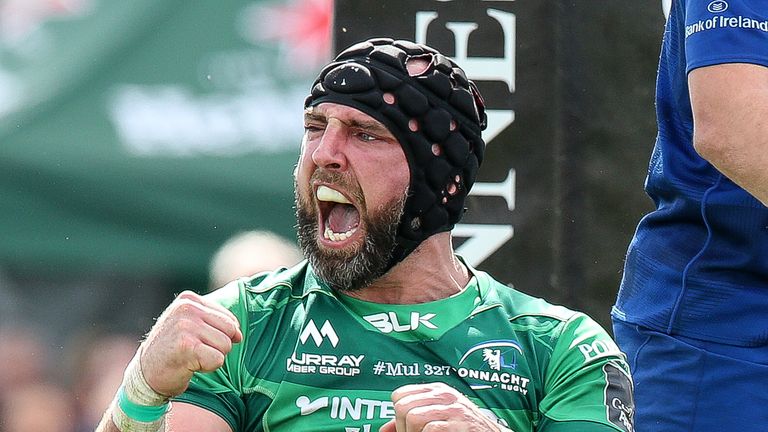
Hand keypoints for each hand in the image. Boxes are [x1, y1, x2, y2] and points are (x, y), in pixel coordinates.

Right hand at [139, 291, 242, 396]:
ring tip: (191, 357)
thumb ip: (213, 320)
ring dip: (212, 357)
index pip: (228, 318)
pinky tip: (190, 365)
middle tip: (196, 351)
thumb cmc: (172, 350)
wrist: (145, 374)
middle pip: (230, 330)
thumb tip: (239, 334)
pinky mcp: (187, 345)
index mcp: (188, 299)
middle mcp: (187, 308)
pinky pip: (218, 359)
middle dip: (219, 346)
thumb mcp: (188, 324)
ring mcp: (186, 326)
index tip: (197, 341)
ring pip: (226, 345)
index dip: (221, 336)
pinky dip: (208, 367)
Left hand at [379, 382, 508, 431]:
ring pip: (413, 417)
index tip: (409, 429)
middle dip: (404, 428)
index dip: (399, 417)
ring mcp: (453, 408)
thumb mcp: (437, 419)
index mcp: (437, 390)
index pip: (400, 395)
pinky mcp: (459, 423)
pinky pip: (429, 429)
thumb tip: (383, 429)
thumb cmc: (463, 430)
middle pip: (402, 406)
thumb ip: (410, 421)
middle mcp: (444, 394)